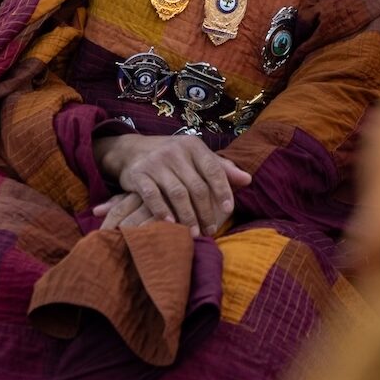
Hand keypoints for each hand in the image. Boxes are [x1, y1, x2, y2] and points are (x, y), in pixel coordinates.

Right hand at [91, 134, 251, 235]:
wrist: (132, 150)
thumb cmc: (172, 158)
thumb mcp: (196, 157)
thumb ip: (220, 169)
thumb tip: (248, 179)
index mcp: (193, 146)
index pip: (213, 169)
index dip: (223, 190)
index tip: (228, 210)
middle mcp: (175, 151)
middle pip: (197, 186)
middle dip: (206, 211)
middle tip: (211, 230)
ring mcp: (156, 162)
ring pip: (177, 193)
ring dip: (188, 216)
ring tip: (195, 233)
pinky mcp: (139, 174)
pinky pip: (153, 196)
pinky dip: (162, 211)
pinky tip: (170, 224)